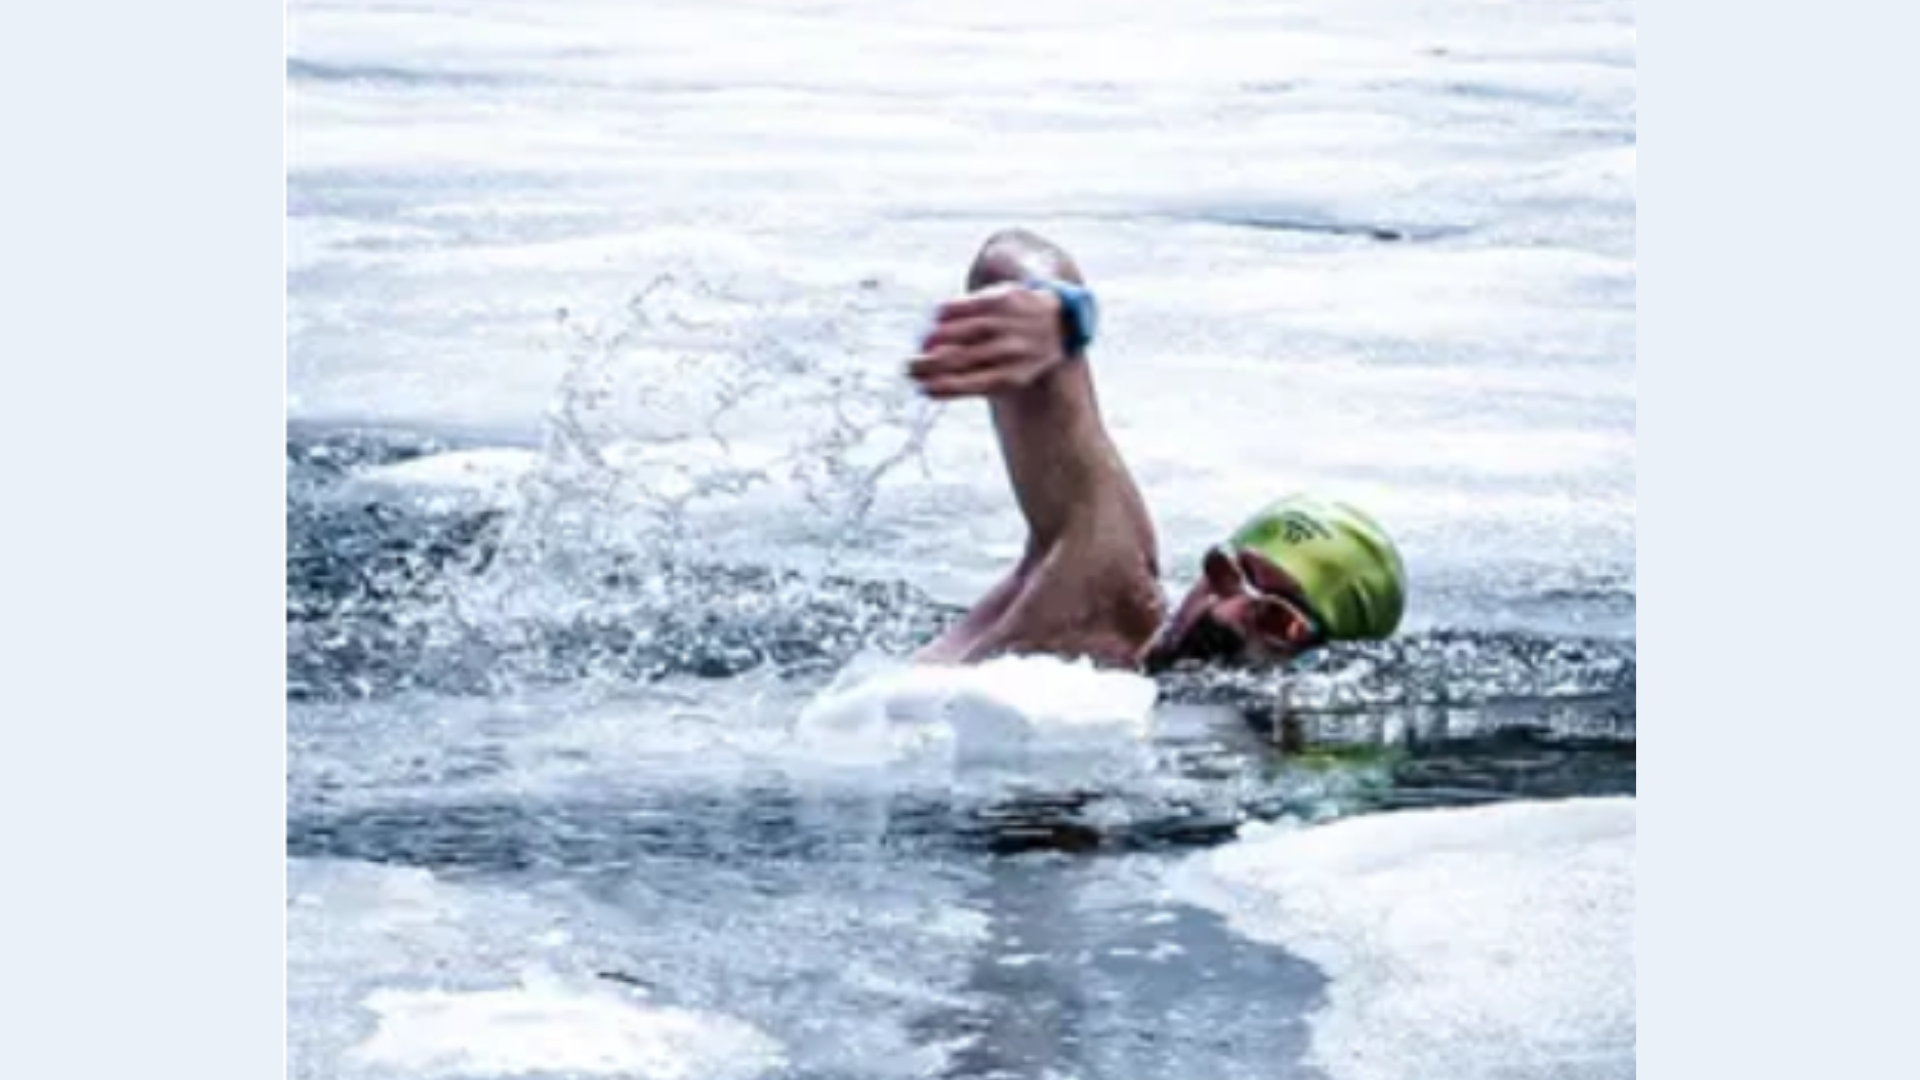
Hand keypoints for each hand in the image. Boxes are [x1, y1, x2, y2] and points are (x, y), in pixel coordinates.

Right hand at [907, 284, 1067, 399]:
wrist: (1058, 319)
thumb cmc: (1023, 354)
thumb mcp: (1011, 374)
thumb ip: (976, 379)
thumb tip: (932, 382)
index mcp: (1013, 375)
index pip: (969, 384)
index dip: (941, 387)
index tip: (921, 388)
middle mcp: (1009, 350)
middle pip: (958, 359)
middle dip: (928, 366)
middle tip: (909, 368)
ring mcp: (1005, 322)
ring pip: (955, 333)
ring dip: (931, 341)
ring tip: (920, 346)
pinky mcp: (1000, 299)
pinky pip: (960, 307)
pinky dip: (942, 316)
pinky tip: (934, 322)